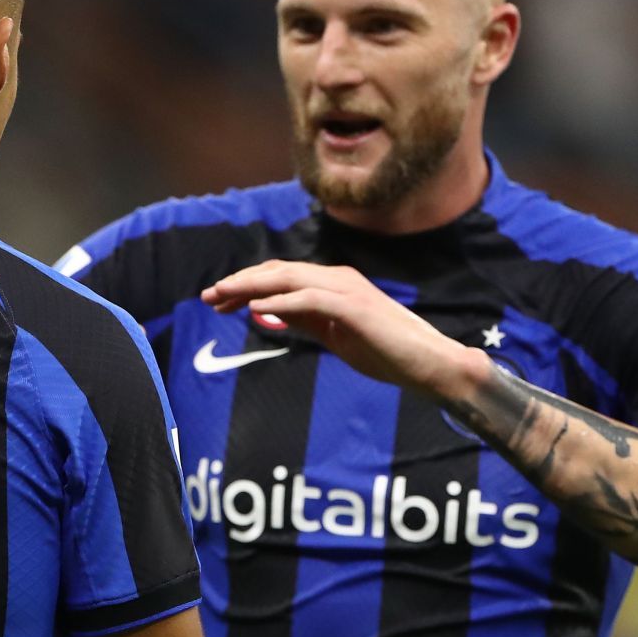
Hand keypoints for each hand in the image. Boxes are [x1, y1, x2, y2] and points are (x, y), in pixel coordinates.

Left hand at [202, 261, 486, 398]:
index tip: (218, 300)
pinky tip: (254, 310)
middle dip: (240, 282)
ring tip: (222, 297)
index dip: (246, 285)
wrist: (429, 364)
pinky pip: (309, 299)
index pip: (281, 278)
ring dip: (251, 286)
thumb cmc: (386, 352)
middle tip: (208, 297)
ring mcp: (347, 290)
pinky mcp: (354, 307)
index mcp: (334, 284)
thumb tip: (265, 315)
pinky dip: (279, 303)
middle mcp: (338, 279)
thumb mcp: (334, 335)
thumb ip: (303, 322)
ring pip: (289, 279)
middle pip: (278, 272)